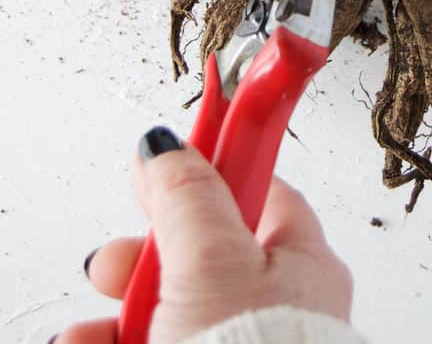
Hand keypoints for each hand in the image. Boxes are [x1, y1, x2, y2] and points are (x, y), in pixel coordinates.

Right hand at [53, 130, 353, 343]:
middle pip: (201, 255)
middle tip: (116, 266)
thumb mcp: (213, 261)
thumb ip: (188, 197)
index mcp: (300, 263)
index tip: (168, 159)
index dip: (210, 172)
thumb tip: (168, 146)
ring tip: (91, 335)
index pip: (257, 191)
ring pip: (171, 311)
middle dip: (144, 259)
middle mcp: (279, 308)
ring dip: (122, 315)